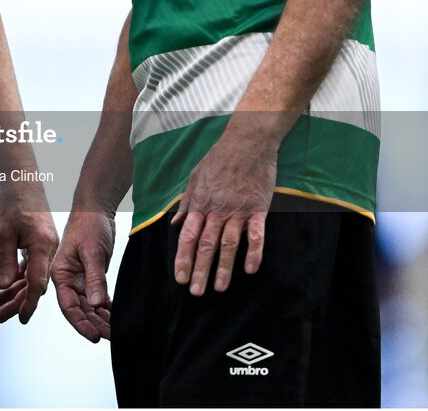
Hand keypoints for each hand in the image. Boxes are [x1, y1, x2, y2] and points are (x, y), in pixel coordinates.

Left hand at [0, 185, 57, 323]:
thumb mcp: (3, 231)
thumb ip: (4, 260)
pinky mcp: (39, 242)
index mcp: (43, 245)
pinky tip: (3, 286)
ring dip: (15, 290)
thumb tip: (4, 286)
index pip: (37, 282)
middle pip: (34, 282)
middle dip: (17, 301)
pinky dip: (17, 275)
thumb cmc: (12, 202)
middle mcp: (48, 248)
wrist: (21, 179)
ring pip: (31, 275)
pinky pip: (29, 264)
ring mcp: (45, 245)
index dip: (28, 303)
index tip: (20, 319)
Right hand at [51, 210, 114, 341]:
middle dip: (94, 324)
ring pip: (90, 306)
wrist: (96, 208)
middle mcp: (69, 279)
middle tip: (111, 337)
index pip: (69, 306)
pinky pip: (98, 297)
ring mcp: (81, 278)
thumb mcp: (92, 251)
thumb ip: (94, 278)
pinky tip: (115, 318)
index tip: (94, 337)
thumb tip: (96, 305)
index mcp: (61, 274)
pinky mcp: (93, 275)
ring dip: (101, 319)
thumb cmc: (89, 224)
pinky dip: (106, 308)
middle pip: (80, 309)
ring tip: (115, 332)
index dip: (80, 323)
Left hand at [171, 136, 276, 295]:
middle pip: (207, 244)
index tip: (180, 277)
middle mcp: (217, 209)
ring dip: (224, 267)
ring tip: (219, 288)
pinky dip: (254, 251)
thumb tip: (175, 224)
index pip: (188, 236)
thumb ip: (186, 203)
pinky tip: (251, 269)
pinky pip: (256, 233)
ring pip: (229, 243)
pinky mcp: (258, 208)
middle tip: (196, 292)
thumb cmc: (219, 158)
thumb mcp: (195, 177)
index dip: (184, 257)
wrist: (246, 141)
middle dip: (200, 269)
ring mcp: (238, 209)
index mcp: (200, 203)